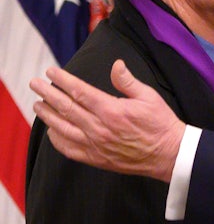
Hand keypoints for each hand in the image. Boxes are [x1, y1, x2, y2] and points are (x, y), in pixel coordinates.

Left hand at [29, 60, 184, 181]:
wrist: (169, 154)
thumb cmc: (161, 124)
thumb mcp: (149, 96)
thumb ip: (128, 81)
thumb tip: (116, 65)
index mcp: (112, 110)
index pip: (79, 91)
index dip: (63, 81)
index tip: (51, 72)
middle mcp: (99, 128)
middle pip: (65, 108)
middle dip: (47, 94)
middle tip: (35, 84)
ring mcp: (96, 145)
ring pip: (62, 128)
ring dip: (47, 115)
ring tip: (38, 105)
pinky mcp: (97, 158)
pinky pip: (69, 149)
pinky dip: (57, 139)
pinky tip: (53, 130)